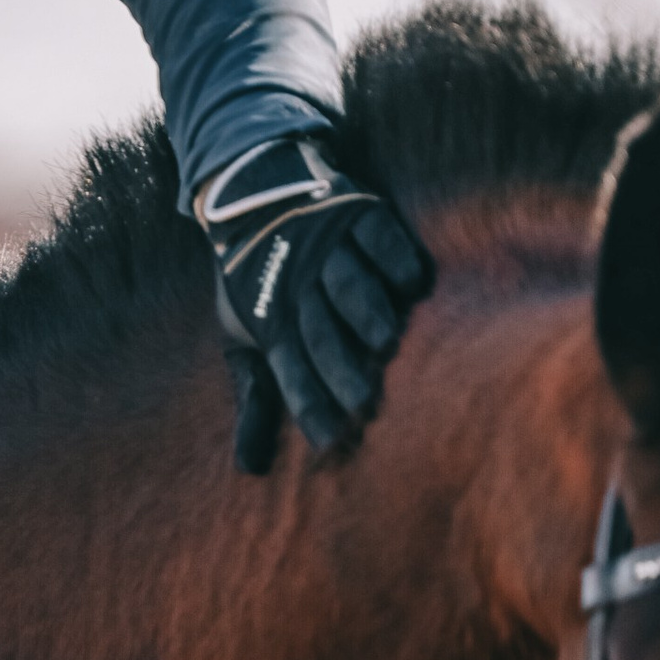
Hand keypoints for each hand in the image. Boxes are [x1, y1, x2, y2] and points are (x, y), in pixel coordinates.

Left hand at [196, 136, 432, 471]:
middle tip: (365, 405)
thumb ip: (254, 400)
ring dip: (365, 314)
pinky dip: (395, 257)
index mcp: (270, 319)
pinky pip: (377, 236)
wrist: (257, 190)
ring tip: (385, 344)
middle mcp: (296, 283)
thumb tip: (248, 469)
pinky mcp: (355, 211)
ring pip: (347, 284)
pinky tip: (415, 286)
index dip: (308, 405)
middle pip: (319, 333)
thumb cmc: (256, 280)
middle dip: (339, 370)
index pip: (290, 370)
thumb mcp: (245, 337)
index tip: (330, 442)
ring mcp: (326, 246)